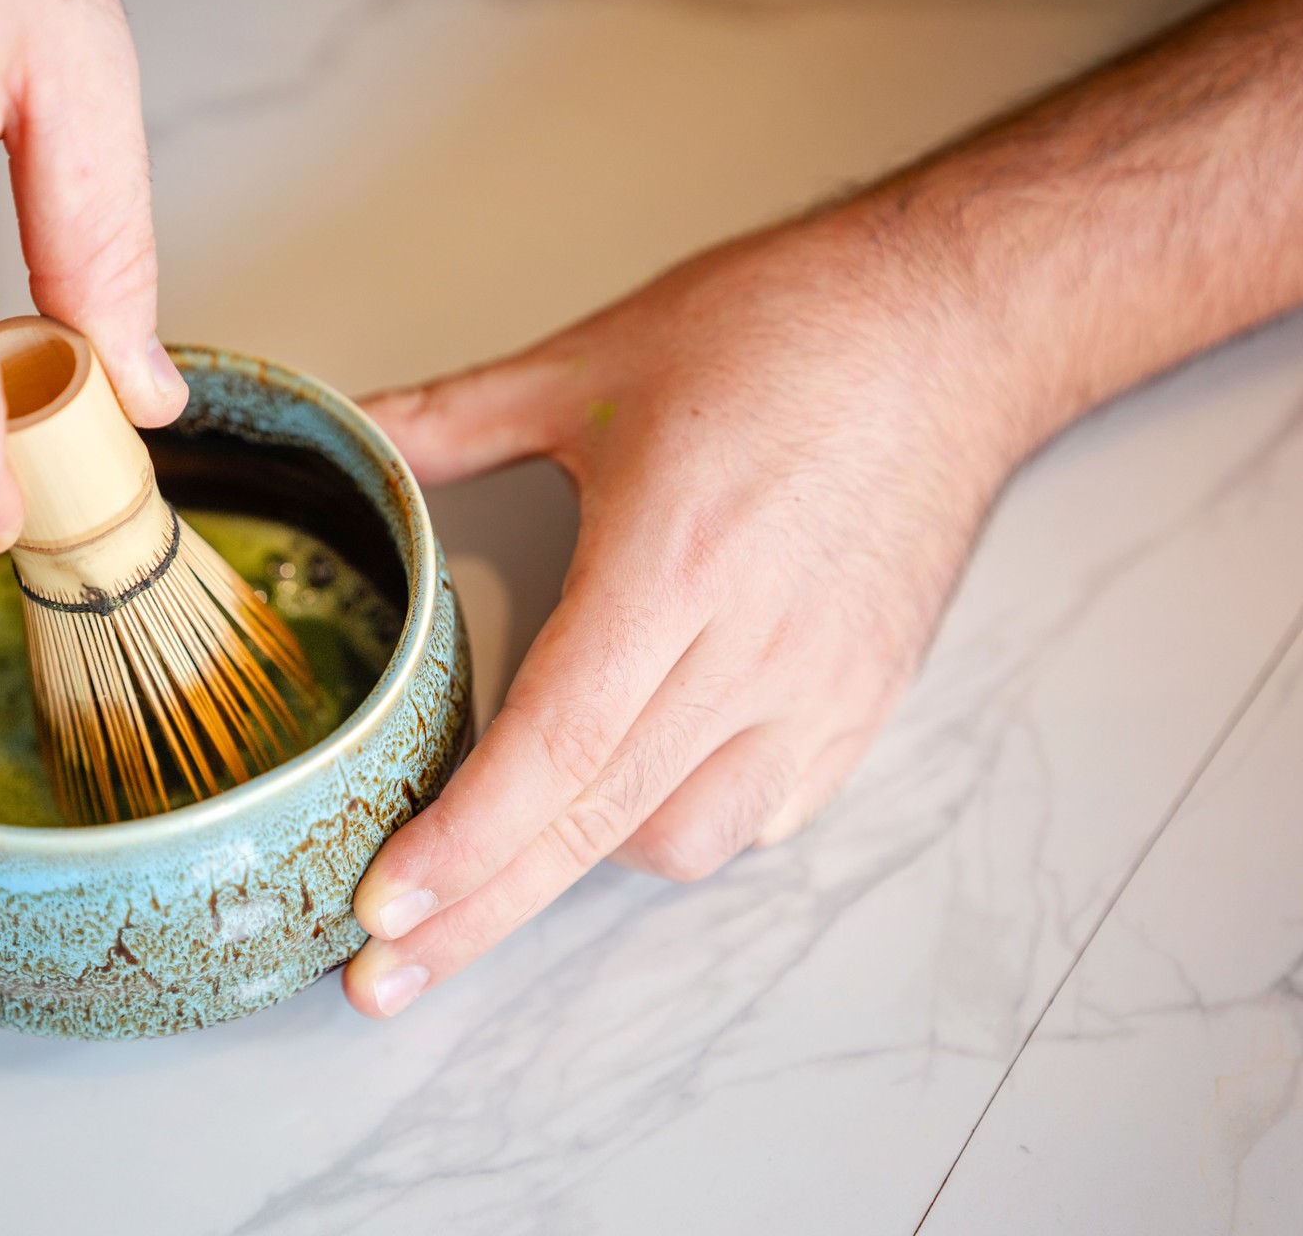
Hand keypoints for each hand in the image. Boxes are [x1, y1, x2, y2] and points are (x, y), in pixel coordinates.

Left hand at [344, 221, 1030, 1016]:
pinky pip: (758, 814)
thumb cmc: (785, 331)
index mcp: (674, 563)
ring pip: (681, 840)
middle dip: (480, 913)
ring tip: (515, 837)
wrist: (954, 327)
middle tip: (390, 976)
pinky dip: (679, 822)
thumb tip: (349, 437)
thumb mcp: (593, 362)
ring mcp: (819, 689)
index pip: (553, 746)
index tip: (384, 905)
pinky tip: (634, 790)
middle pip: (598, 824)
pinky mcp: (862, 704)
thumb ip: (452, 418)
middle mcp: (752, 649)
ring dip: (586, 855)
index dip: (463, 842)